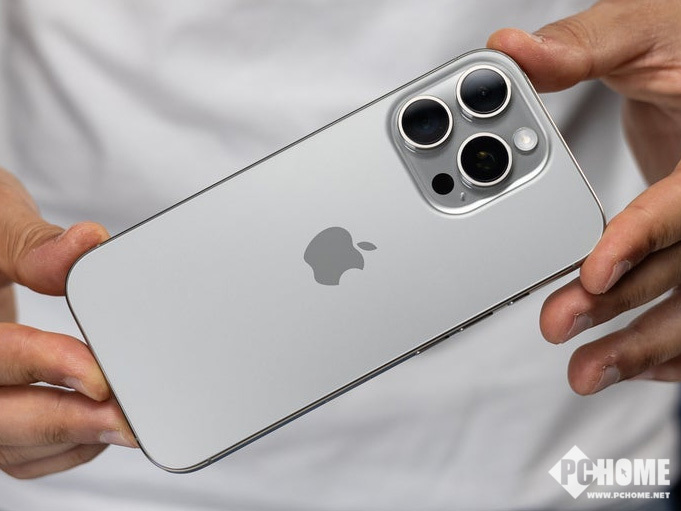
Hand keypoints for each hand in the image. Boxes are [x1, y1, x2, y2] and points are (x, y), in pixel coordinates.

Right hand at [0, 169, 135, 478]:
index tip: (97, 373)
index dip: (46, 366)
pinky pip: (25, 452)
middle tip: (125, 418)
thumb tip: (88, 243)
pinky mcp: (1, 411)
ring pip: (13, 444)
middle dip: (67, 420)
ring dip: (72, 438)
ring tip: (125, 424)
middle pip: (0, 417)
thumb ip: (34, 245)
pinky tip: (100, 426)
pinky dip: (67, 446)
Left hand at [488, 0, 680, 392]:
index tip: (591, 273)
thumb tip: (511, 52)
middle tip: (562, 327)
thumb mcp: (644, 32)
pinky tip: (632, 362)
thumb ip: (582, 47)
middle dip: (624, 303)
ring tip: (588, 370)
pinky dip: (667, 338)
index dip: (641, 239)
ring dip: (641, 338)